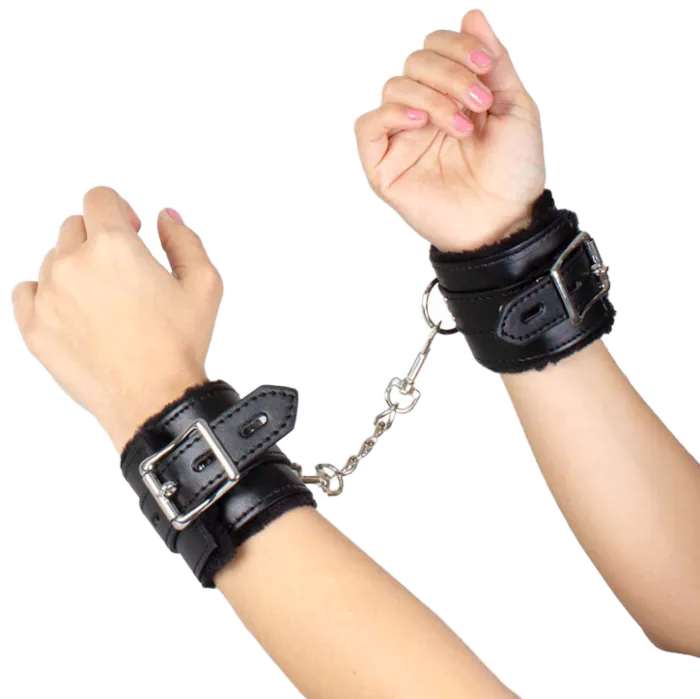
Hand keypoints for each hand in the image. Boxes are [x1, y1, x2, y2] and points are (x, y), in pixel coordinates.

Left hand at [12, 187, 222, 450]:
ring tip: (105, 300)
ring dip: (77, 268)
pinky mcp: (34, 327)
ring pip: (54, 260)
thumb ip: (184, 240)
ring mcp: (48, 296)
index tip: (129, 229)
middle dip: (100, 239)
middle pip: (76, 227)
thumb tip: (165, 218)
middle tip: (123, 271)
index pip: (99, 199)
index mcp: (113, 247)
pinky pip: (27, 291)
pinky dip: (47, 293)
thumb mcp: (203, 284)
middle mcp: (73, 264)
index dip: (118, 209)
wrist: (153, 399)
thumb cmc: (179, 344)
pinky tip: (73, 309)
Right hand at [355, 10, 546, 251]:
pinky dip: (391, 114)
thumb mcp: (513, 107)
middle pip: (416, 62)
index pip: (437, 48)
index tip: (486, 69)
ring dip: (431, 96)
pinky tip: (419, 122)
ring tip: (460, 126)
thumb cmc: (513, 170)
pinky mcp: (386, 165)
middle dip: (449, 74)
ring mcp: (404, 137)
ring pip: (396, 88)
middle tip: (478, 103)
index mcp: (454, 94)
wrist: (505, 220)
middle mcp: (426, 111)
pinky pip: (370, 126)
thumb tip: (471, 14)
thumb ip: (493, 63)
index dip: (458, 47)